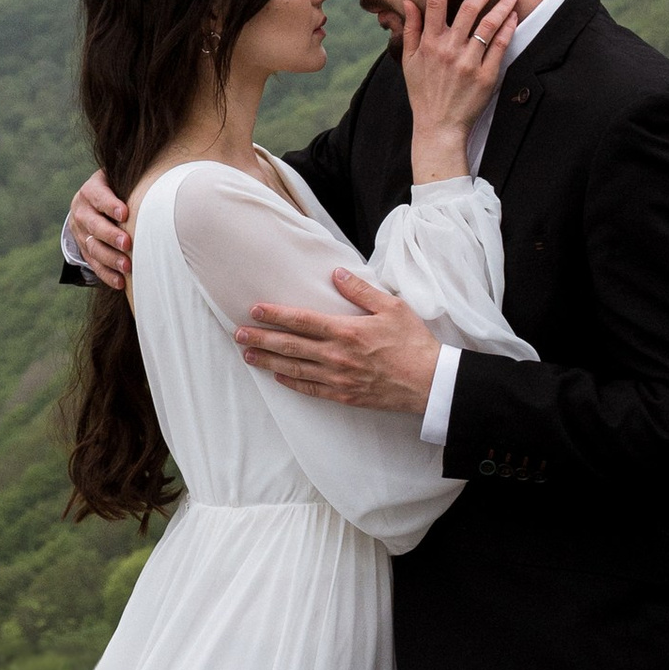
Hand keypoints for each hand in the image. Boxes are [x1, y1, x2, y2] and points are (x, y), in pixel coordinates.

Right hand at [70, 170, 132, 289]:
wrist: (91, 203)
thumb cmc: (116, 189)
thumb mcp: (119, 180)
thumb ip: (134, 182)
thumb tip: (165, 180)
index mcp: (91, 191)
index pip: (98, 196)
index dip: (110, 205)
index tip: (125, 214)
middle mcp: (82, 211)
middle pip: (93, 224)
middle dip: (110, 235)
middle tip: (127, 244)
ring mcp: (80, 232)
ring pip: (92, 247)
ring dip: (110, 258)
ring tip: (127, 267)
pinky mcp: (83, 249)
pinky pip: (93, 264)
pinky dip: (106, 274)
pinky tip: (120, 282)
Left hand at [236, 269, 439, 414]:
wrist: (429, 383)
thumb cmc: (413, 343)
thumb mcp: (392, 308)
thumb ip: (361, 291)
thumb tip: (336, 274)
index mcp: (346, 331)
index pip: (302, 320)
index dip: (276, 314)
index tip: (255, 310)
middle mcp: (337, 356)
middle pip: (290, 346)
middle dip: (261, 339)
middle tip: (238, 335)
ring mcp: (338, 378)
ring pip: (294, 369)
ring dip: (268, 361)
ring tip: (248, 355)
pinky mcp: (344, 395)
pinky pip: (311, 389)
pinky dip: (291, 382)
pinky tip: (278, 377)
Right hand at [401, 0, 517, 177]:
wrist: (439, 127)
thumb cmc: (423, 93)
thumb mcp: (409, 61)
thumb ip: (411, 30)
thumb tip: (408, 2)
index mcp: (429, 43)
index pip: (434, 1)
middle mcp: (449, 50)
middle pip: (468, 8)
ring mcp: (469, 63)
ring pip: (488, 25)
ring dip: (502, 5)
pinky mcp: (486, 76)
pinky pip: (499, 46)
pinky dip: (508, 28)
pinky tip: (514, 17)